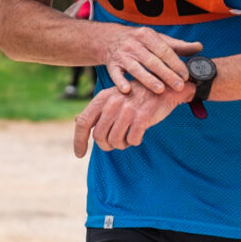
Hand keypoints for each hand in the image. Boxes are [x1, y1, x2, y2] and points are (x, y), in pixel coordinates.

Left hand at [73, 82, 190, 157]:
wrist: (163, 87)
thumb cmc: (135, 95)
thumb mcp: (113, 97)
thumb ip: (96, 109)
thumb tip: (77, 121)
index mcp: (102, 98)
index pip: (83, 123)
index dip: (79, 141)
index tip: (79, 155)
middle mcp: (112, 103)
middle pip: (99, 136)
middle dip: (106, 145)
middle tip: (116, 144)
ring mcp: (127, 110)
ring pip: (115, 141)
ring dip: (122, 144)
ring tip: (128, 138)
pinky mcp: (142, 117)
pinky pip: (133, 140)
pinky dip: (135, 141)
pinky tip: (139, 135)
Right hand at [97, 24, 202, 94]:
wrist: (110, 39)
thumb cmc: (141, 42)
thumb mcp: (158, 40)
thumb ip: (178, 46)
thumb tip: (200, 47)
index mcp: (147, 35)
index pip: (164, 50)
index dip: (175, 63)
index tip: (186, 75)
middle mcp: (133, 44)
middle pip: (152, 61)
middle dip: (166, 74)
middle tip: (179, 86)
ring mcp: (121, 54)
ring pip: (136, 68)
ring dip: (147, 79)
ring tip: (160, 90)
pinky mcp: (111, 65)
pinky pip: (115, 74)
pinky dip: (120, 82)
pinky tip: (127, 90)